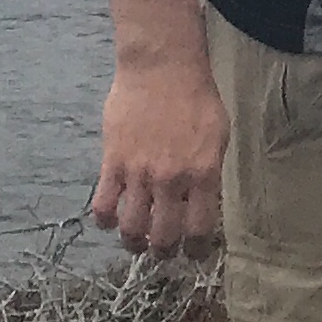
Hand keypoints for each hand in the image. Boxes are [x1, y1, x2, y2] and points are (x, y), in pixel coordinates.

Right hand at [91, 53, 227, 256]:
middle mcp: (171, 179)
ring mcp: (139, 173)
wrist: (162, 67)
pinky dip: (106, 221)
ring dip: (134, 243)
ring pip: (131, 228)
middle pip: (164, 236)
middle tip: (163, 251)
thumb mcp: (218, 134)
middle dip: (164, 252)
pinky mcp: (112, 163)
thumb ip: (209, 171)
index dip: (197, 249)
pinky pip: (103, 206)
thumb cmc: (196, 97)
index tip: (194, 254)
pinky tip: (111, 220)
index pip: (201, 227)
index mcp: (203, 172)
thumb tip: (203, 203)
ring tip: (136, 242)